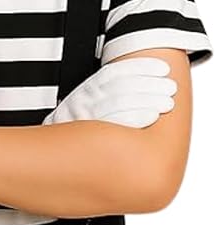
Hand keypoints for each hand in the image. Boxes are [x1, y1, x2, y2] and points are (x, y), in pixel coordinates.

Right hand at [42, 57, 176, 127]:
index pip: (115, 72)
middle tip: (169, 86)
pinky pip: (115, 123)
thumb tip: (142, 85)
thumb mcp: (88, 106)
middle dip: (149, 83)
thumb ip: (108, 94)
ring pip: (119, 101)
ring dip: (147, 98)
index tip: (162, 68)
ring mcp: (85, 117)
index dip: (140, 67)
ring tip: (167, 101)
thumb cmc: (79, 130)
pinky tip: (152, 116)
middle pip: (121, 85)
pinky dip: (136, 116)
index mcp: (87, 89)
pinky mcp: (88, 135)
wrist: (55, 157)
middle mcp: (84, 99)